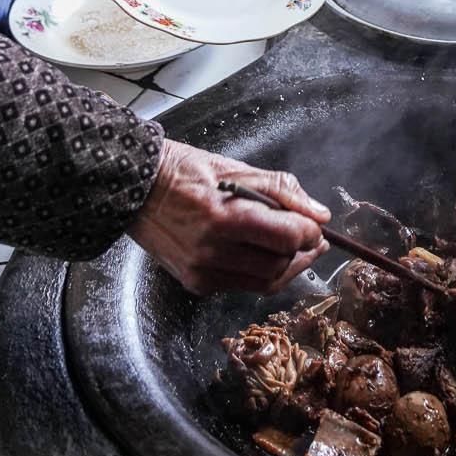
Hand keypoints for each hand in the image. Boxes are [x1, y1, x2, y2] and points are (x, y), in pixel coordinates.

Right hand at [128, 140, 329, 294]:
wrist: (137, 189)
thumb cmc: (187, 172)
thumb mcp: (238, 169)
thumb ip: (283, 191)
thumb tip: (319, 215)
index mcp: (225, 217)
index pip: (287, 237)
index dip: (310, 232)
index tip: (315, 225)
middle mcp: (213, 252)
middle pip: (279, 264)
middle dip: (300, 250)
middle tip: (307, 236)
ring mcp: (203, 272)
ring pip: (265, 283)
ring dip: (285, 266)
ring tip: (292, 248)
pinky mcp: (197, 284)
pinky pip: (242, 286)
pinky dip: (259, 273)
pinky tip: (261, 255)